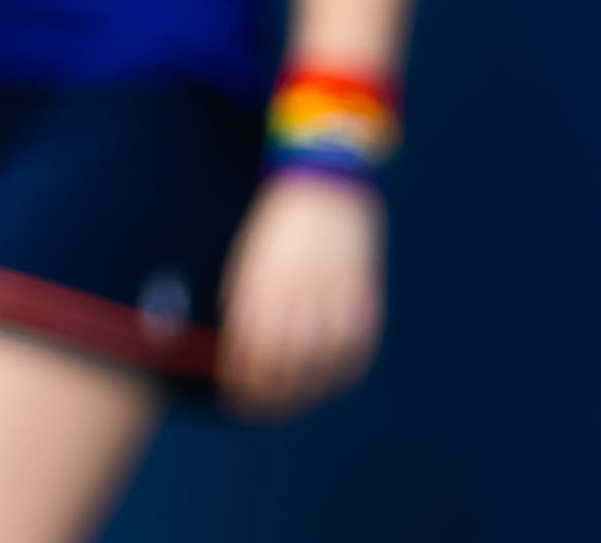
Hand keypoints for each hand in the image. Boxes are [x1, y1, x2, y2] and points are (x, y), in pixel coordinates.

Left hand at [215, 170, 385, 417]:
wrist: (324, 192)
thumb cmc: (272, 232)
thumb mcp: (245, 264)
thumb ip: (242, 308)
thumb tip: (235, 358)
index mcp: (265, 284)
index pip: (253, 350)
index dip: (245, 382)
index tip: (235, 399)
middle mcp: (302, 295)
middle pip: (287, 364)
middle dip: (270, 395)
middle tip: (257, 409)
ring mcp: (337, 299)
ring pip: (324, 364)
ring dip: (305, 391)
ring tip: (288, 403)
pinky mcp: (365, 301)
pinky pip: (357, 351)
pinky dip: (341, 373)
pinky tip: (326, 383)